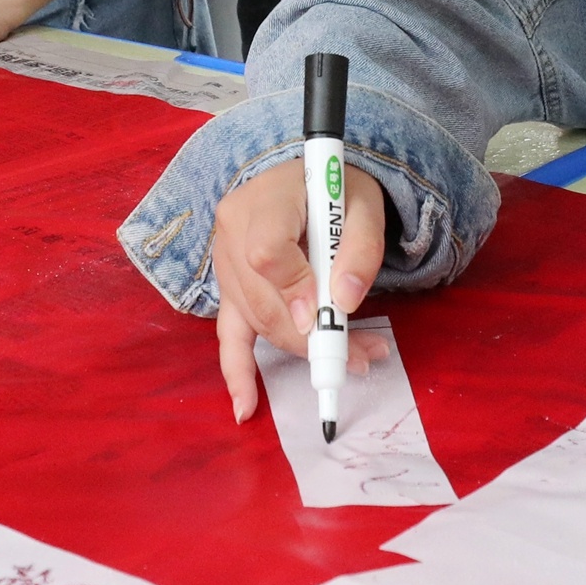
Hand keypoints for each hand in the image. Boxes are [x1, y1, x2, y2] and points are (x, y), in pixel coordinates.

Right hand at [209, 157, 389, 422]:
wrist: (301, 177)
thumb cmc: (333, 188)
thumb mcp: (362, 204)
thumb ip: (359, 248)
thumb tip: (344, 302)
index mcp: (262, 201)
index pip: (266, 253)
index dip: (294, 289)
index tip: (326, 312)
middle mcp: (230, 232)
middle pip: (261, 299)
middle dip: (310, 337)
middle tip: (361, 355)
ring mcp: (223, 262)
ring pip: (253, 320)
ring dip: (300, 350)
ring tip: (351, 361)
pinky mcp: (228, 287)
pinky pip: (227, 333)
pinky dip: (237, 372)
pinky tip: (246, 406)